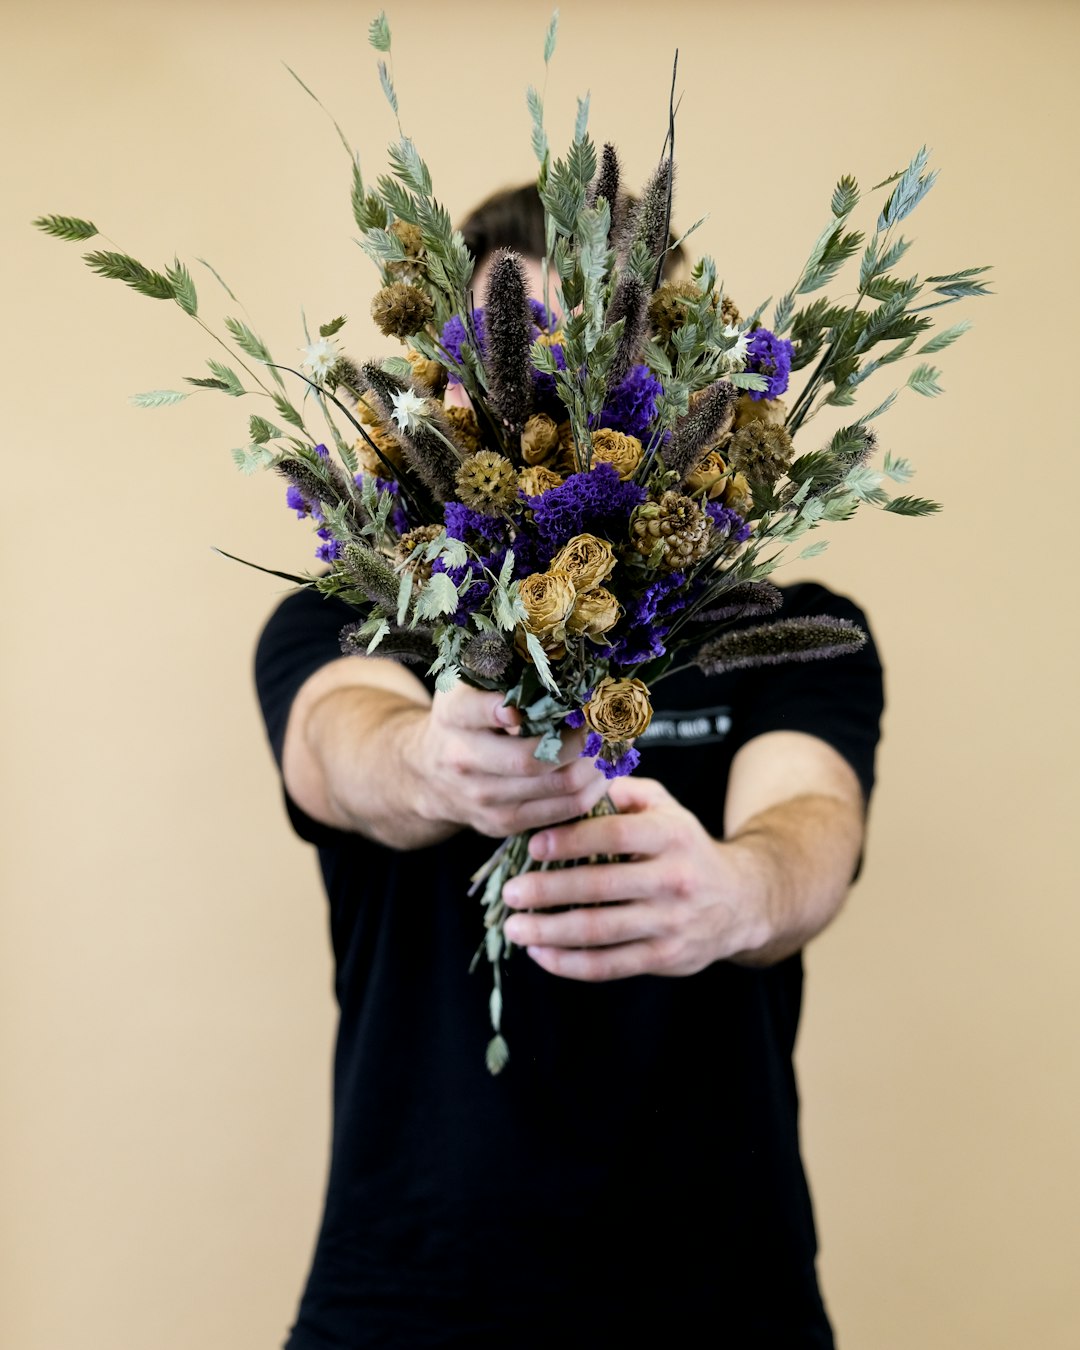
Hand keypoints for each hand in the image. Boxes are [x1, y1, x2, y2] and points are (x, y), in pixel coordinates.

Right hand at [410, 683, 610, 838]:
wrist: (427, 776)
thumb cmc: (463, 720)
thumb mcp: (465, 687)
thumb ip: (497, 670)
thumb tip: (558, 655)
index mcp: (453, 716)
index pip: (474, 710)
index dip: (504, 707)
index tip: (538, 700)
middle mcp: (463, 759)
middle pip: (533, 759)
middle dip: (582, 739)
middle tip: (607, 719)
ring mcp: (483, 799)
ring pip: (559, 787)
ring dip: (598, 763)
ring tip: (615, 740)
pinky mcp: (503, 824)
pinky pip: (565, 810)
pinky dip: (594, 787)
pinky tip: (604, 767)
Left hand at [501, 776, 769, 980]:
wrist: (740, 900)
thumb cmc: (684, 845)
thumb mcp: (665, 806)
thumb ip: (622, 791)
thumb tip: (573, 779)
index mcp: (671, 835)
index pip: (614, 835)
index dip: (570, 840)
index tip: (532, 846)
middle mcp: (674, 879)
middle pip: (600, 888)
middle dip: (547, 891)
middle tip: (509, 893)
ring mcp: (671, 923)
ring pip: (600, 932)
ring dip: (549, 932)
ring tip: (514, 928)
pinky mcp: (665, 957)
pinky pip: (610, 966)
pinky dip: (569, 964)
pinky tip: (540, 953)